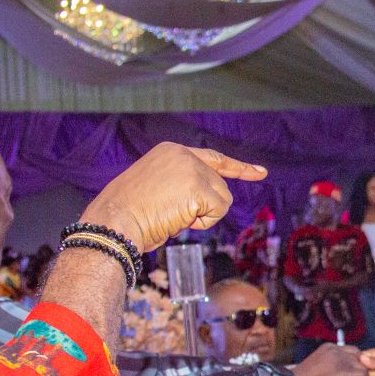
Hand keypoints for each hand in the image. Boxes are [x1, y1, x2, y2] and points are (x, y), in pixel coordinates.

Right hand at [81, 143, 265, 252]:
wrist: (114, 221)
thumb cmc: (128, 214)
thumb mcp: (156, 190)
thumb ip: (182, 188)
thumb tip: (205, 205)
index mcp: (171, 152)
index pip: (213, 159)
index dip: (238, 168)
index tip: (261, 172)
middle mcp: (184, 154)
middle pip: (220, 186)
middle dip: (205, 208)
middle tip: (173, 215)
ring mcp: (192, 168)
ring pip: (223, 199)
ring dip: (203, 217)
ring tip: (172, 216)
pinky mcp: (199, 186)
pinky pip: (219, 211)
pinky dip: (203, 223)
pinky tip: (178, 219)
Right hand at [290, 343, 367, 375]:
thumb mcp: (318, 366)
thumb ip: (330, 366)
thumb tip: (339, 375)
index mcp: (330, 347)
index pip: (350, 350)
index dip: (355, 362)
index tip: (354, 374)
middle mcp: (337, 350)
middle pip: (360, 357)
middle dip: (362, 370)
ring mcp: (342, 359)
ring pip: (363, 367)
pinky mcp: (345, 370)